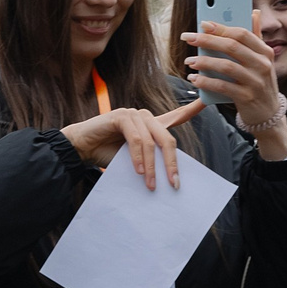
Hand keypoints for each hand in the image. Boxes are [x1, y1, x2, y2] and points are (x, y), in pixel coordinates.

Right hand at [62, 98, 204, 189]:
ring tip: (149, 184)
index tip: (206, 103)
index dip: (191, 110)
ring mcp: (134, 115)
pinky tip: (137, 171)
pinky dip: (138, 157)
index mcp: (150, 126)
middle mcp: (145, 117)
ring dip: (151, 166)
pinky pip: (136, 139)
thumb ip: (151, 161)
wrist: (81, 149)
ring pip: (151, 142)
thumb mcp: (135, 161)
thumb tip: (168, 177)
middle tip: (173, 183)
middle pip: (167, 138)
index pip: (175, 117)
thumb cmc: (106, 154)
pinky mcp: (121, 116)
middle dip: (171, 163)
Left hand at [181, 19, 286, 160]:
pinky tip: (195, 78)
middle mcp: (262, 65)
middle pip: (232, 47)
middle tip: (188, 37)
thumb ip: (255, 37)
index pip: (242, 34)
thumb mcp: (262, 60)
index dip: (221, 27)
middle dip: (207, 40)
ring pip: (227, 66)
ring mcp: (256, 82)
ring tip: (190, 60)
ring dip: (205, 61)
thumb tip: (254, 13)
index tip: (203, 24)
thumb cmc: (259, 82)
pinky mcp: (247, 97)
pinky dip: (207, 81)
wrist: (268, 114)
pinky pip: (223, 86)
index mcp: (265, 52)